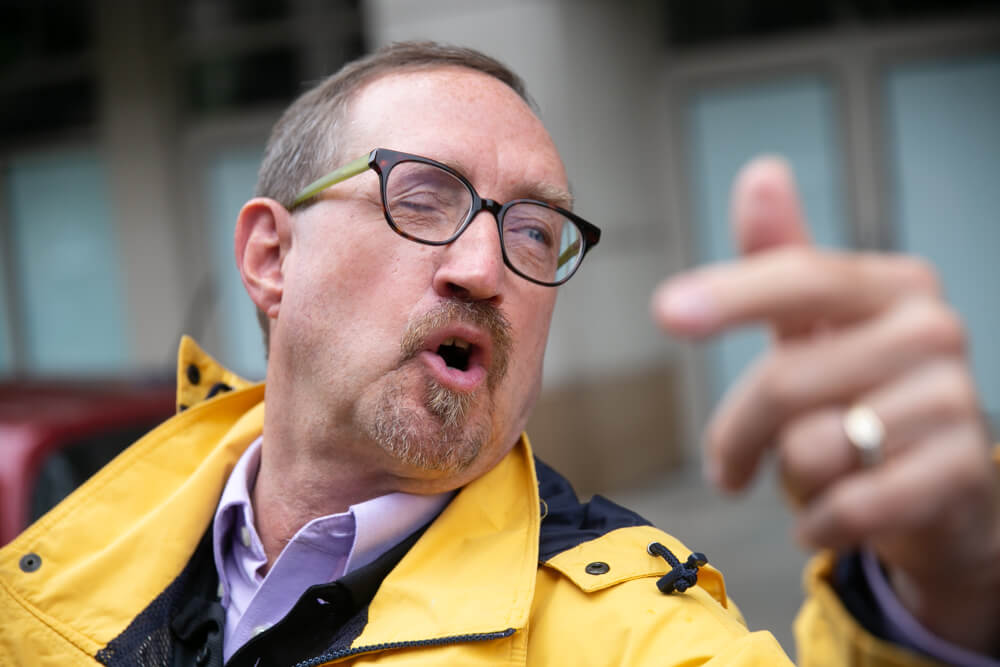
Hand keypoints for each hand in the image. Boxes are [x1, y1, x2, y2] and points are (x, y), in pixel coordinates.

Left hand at [651, 157, 999, 652]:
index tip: (668, 313)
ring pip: (811, 448)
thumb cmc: (863, 396)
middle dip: (737, 434)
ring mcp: (955, 403)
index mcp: (894, 285)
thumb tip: (762, 172)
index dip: (730, 295)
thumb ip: (781, 258)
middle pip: (785, 381)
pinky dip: (818, 523)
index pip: (800, 279)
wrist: (944, 490)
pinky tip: (826, 518)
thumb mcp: (818, 326)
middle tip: (729, 462)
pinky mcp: (961, 475)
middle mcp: (934, 331)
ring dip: (789, 478)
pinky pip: (848, 506)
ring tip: (817, 473)